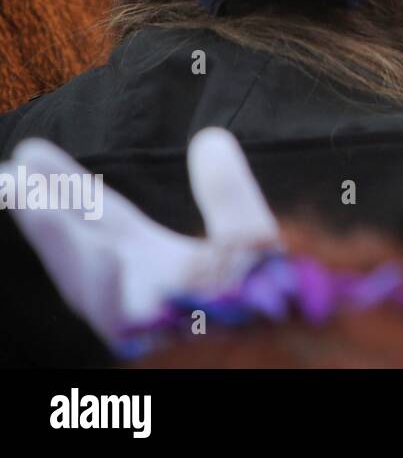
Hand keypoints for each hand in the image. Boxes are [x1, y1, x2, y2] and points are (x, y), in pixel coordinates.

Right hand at [2, 128, 278, 344]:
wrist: (292, 346)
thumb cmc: (272, 304)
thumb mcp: (248, 236)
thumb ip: (227, 192)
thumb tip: (210, 137)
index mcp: (159, 268)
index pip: (102, 222)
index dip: (66, 189)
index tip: (30, 154)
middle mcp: (143, 296)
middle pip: (82, 248)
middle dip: (44, 210)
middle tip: (9, 168)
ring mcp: (151, 324)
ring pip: (95, 288)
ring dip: (60, 243)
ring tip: (28, 198)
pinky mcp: (169, 346)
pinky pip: (141, 327)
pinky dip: (119, 293)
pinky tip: (108, 256)